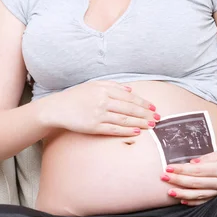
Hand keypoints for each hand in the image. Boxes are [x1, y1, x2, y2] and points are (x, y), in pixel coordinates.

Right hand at [42, 80, 159, 135]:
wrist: (58, 108)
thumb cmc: (76, 96)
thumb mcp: (93, 85)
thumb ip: (112, 85)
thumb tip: (130, 89)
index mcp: (103, 89)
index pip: (128, 96)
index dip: (142, 102)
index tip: (153, 107)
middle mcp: (102, 101)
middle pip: (129, 108)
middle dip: (145, 113)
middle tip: (158, 118)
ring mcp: (98, 114)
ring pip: (124, 119)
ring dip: (140, 122)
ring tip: (151, 125)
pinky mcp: (94, 127)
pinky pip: (114, 129)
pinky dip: (126, 131)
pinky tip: (137, 132)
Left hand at [161, 148, 216, 205]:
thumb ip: (207, 158)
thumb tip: (191, 163)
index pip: (196, 171)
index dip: (181, 170)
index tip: (168, 168)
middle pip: (195, 183)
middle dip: (177, 180)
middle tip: (163, 177)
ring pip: (198, 195)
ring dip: (182, 193)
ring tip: (169, 191)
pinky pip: (205, 201)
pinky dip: (193, 202)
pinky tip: (183, 200)